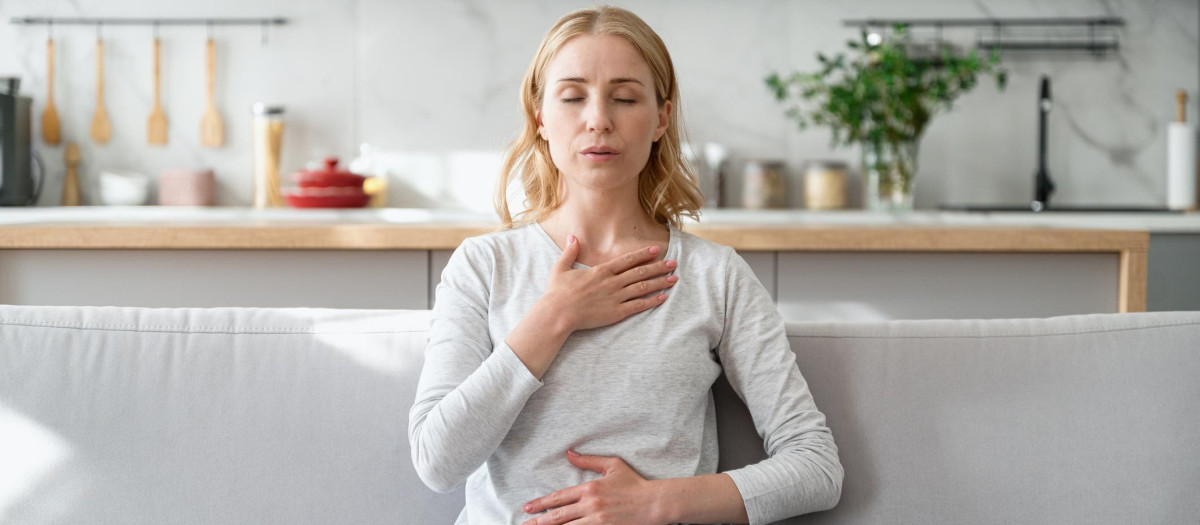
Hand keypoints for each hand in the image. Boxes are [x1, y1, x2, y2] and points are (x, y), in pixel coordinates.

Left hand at [521, 450, 664, 524]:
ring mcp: (598, 520)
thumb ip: (589, 461)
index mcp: (590, 488)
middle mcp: (591, 505)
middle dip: (539, 522)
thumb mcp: (612, 466)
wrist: (655, 503)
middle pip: (558, 516)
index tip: (527, 508)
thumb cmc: (635, 483)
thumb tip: (569, 453)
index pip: (559, 497)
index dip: (541, 504)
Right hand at [543, 234, 678, 332]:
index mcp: (601, 271)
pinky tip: (663, 297)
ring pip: (643, 287)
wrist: (558, 314)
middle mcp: (612, 282)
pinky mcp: (616, 313)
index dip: (644, 254)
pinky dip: (652, 301)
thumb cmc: (557, 293)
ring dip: (660, 282)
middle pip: (641, 272)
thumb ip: (570, 251)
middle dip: (659, 267)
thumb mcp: (561, 268)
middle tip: (674, 263)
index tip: (657, 250)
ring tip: (674, 278)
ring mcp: (616, 298)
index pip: (628, 260)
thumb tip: (573, 236)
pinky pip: (638, 305)